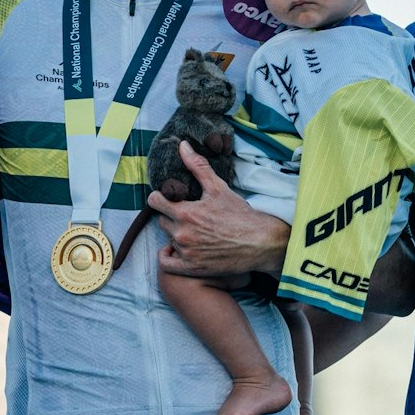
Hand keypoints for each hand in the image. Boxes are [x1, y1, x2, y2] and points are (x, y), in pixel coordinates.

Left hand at [152, 141, 288, 277]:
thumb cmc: (239, 214)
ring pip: (169, 239)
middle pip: (162, 221)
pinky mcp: (192, 268)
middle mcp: (182, 233)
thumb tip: (182, 145)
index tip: (170, 198)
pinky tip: (177, 249)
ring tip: (193, 231)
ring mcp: (186, 253)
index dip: (161, 197)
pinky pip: (167, 263)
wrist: (259, 242)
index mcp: (185, 212)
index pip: (155, 201)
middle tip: (188, 214)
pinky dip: (168, 255)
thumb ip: (197, 166)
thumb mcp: (218, 187)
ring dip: (176, 235)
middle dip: (172, 216)